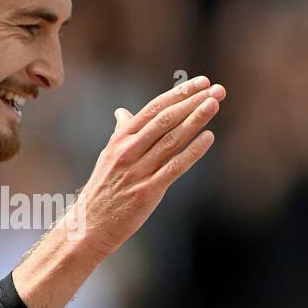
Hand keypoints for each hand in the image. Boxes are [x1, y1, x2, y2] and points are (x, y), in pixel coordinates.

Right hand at [69, 75, 222, 261]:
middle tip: (218, 89)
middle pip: (165, 120)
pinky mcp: (147, 192)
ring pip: (171, 140)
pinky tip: (208, 137)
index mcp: (120, 139)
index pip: (154, 108)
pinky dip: (192, 152)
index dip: (179, 93)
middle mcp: (128, 151)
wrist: (89, 225)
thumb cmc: (103, 189)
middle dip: (193, 102)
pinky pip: (174, 168)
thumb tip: (122, 112)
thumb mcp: (108, 156)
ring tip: (214, 104)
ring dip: (195, 120)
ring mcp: (137, 171)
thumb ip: (120, 132)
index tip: (202, 82)